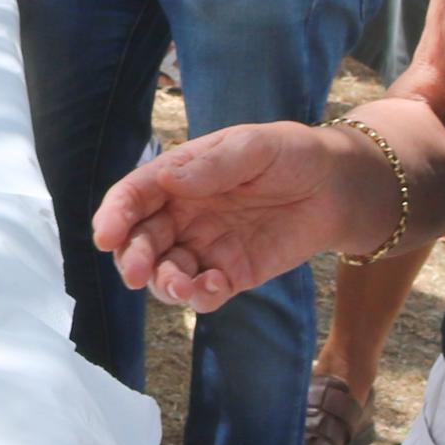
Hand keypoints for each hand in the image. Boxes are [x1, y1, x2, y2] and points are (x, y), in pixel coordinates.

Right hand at [92, 123, 383, 312]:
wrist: (338, 187)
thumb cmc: (292, 154)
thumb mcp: (254, 147)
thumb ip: (214, 165)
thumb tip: (168, 180)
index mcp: (178, 176)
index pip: (134, 196)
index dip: (114, 215)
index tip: (105, 236)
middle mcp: (183, 214)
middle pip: (141, 240)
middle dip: (132, 258)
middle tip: (137, 273)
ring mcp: (205, 246)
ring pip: (165, 273)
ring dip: (163, 284)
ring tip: (182, 288)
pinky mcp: (231, 274)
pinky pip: (203, 292)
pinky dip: (199, 297)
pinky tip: (213, 287)